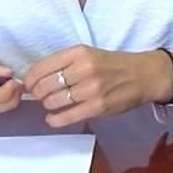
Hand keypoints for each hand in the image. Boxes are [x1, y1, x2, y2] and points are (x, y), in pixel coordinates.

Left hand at [23, 46, 170, 127]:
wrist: (143, 75)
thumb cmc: (113, 64)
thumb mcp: (89, 54)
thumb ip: (64, 63)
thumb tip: (33, 78)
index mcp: (79, 52)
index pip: (41, 67)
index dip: (29, 79)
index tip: (29, 84)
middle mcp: (84, 69)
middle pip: (44, 86)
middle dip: (37, 94)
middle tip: (41, 95)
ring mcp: (91, 89)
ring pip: (53, 101)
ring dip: (48, 105)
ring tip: (52, 104)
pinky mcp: (98, 106)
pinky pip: (67, 116)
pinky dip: (55, 120)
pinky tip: (53, 118)